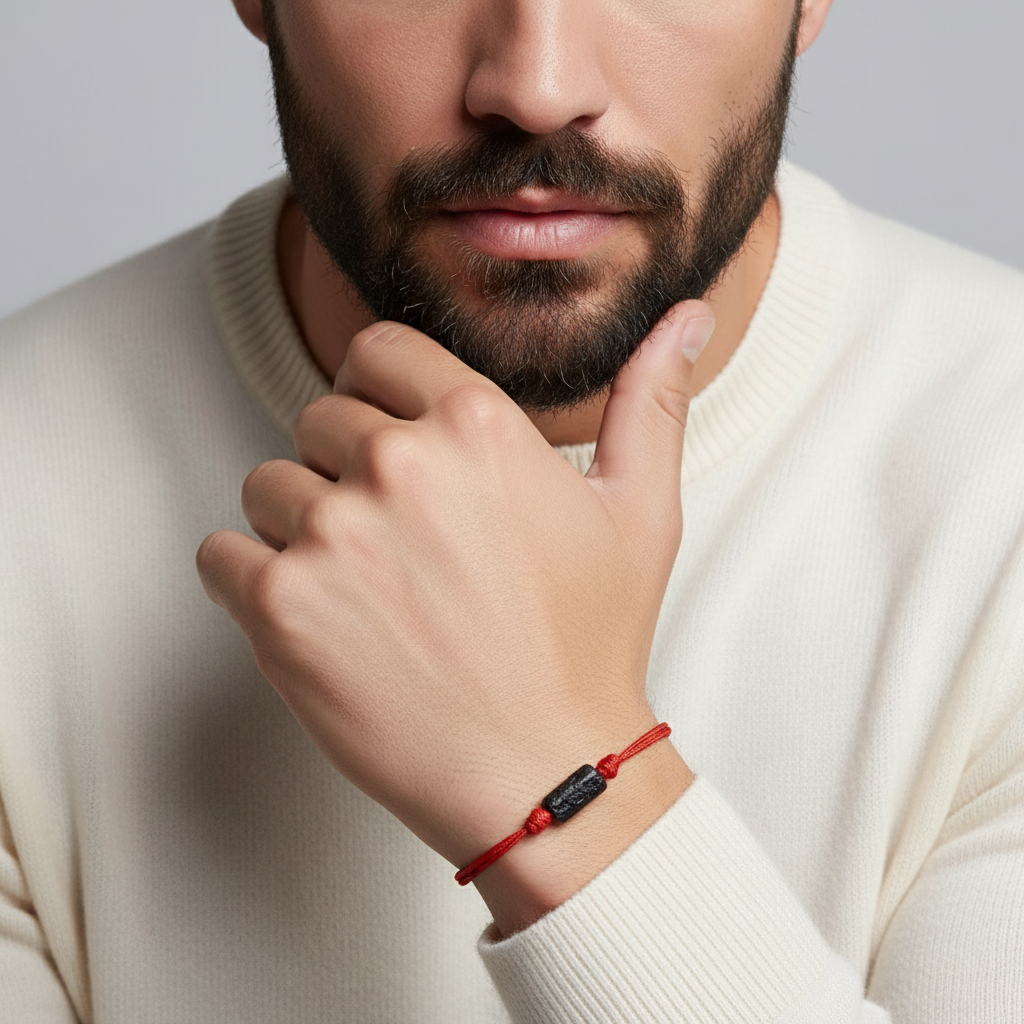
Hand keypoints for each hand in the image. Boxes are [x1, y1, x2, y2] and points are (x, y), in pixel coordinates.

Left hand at [196, 301, 712, 927]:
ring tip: (364, 590)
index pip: (375, 352)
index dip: (376, 394)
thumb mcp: (642, 513)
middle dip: (344, 469)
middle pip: (319, 421)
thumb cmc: (591, 646)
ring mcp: (333, 533)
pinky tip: (318, 618)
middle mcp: (399, 462)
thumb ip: (652, 402)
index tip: (388, 440)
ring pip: (267, 488)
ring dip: (298, 528)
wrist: (546, 774)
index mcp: (476, 422)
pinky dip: (251, 582)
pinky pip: (221, 556)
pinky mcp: (281, 607)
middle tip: (395, 543)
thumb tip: (687, 319)